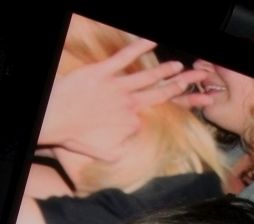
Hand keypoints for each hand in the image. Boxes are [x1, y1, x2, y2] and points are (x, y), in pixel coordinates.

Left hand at [38, 39, 212, 161]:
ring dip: (166, 69)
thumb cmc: (75, 138)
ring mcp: (117, 85)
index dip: (162, 113)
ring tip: (180, 66)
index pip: (151, 115)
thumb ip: (123, 149)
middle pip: (162, 92)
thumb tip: (132, 143)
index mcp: (132, 121)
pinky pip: (124, 57)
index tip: (183, 110)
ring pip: (148, 75)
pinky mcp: (103, 71)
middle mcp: (129, 102)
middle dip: (183, 86)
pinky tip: (152, 40)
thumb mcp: (104, 154)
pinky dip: (138, 47)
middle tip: (199, 80)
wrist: (54, 120)